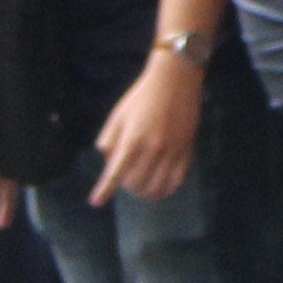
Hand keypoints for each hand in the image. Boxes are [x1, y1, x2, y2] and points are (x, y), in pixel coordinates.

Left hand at [92, 48, 205, 207]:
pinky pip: (177, 180)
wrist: (175, 80)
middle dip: (127, 187)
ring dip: (146, 192)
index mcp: (132, 139)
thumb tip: (109, 161)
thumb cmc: (142, 96)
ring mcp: (172, 151)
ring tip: (141, 187)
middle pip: (137, 183)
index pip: (116, 172)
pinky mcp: (186, 150)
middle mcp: (152, 149)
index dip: (104, 189)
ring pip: (157, 186)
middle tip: (125, 181)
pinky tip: (160, 187)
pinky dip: (166, 189)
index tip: (96, 202)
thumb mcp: (118, 115)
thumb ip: (109, 139)